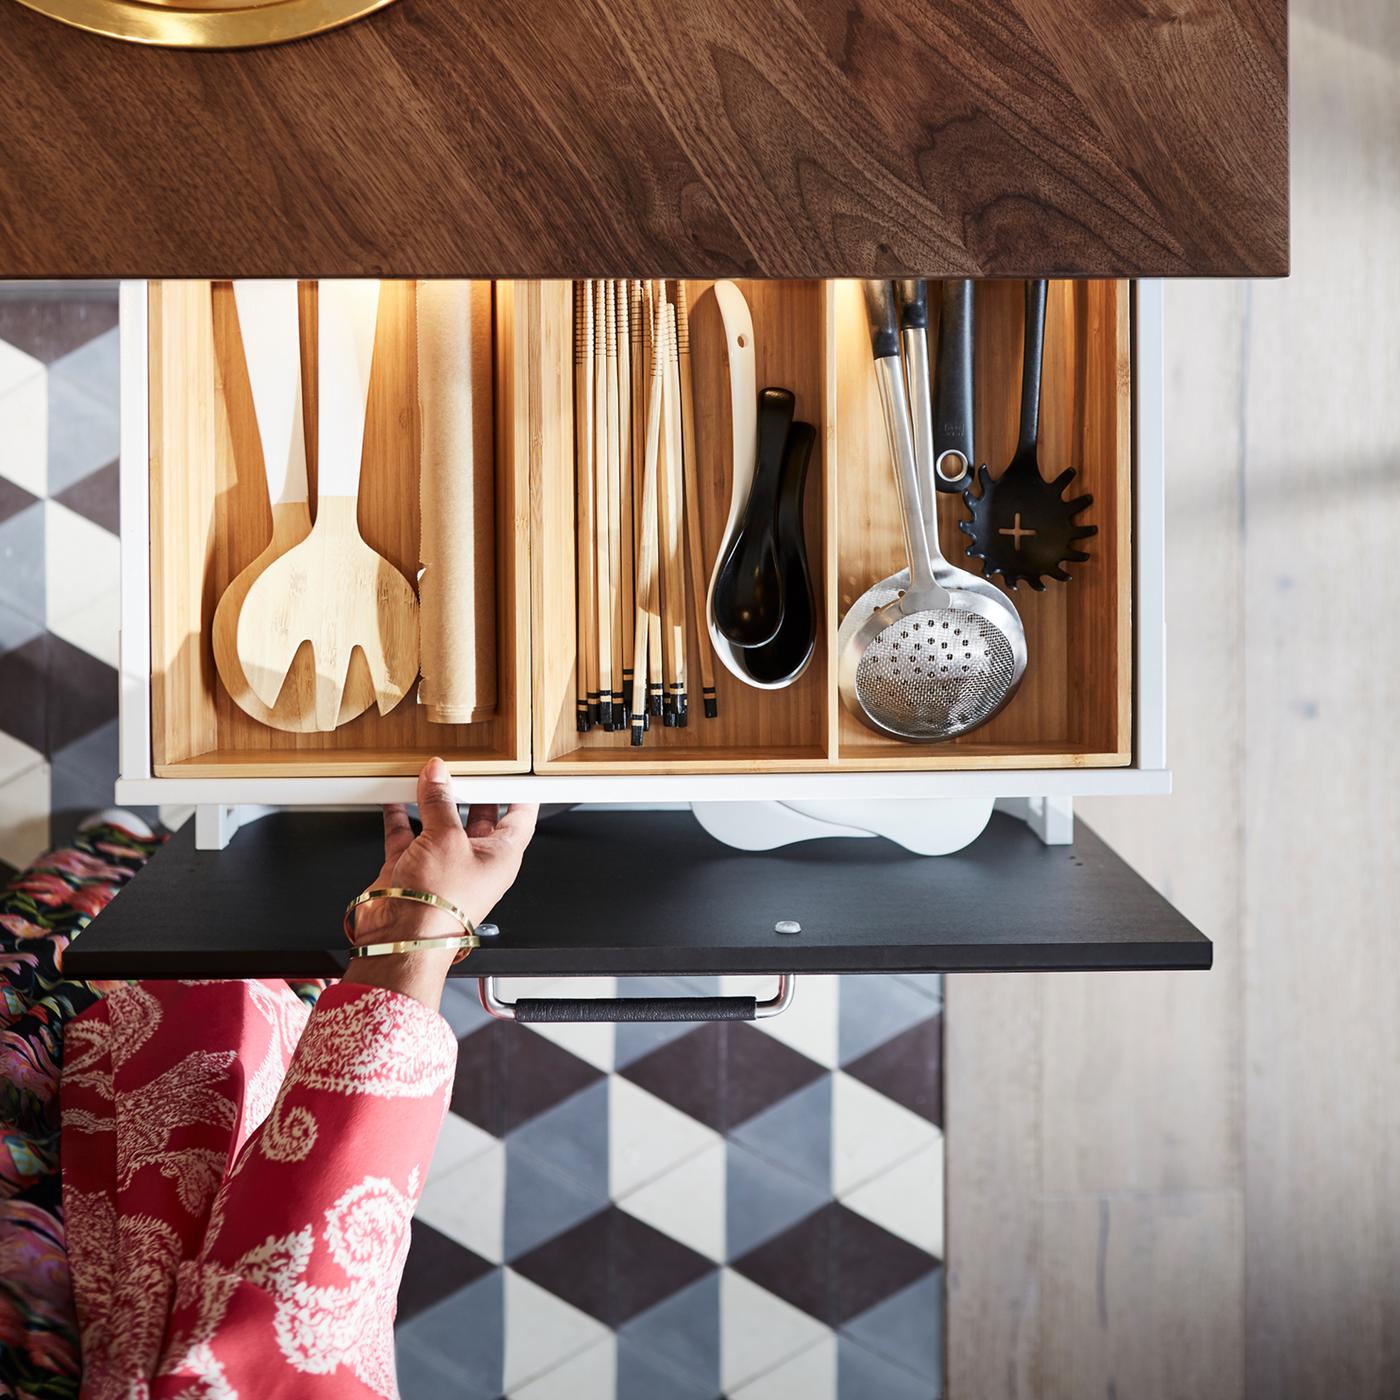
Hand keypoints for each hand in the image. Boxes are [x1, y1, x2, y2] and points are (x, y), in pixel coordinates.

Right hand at [349, 757, 538, 948]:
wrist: (400, 939)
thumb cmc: (439, 907)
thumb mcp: (446, 839)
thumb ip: (440, 802)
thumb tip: (438, 775)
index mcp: (500, 856)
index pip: (520, 817)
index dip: (519, 792)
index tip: (515, 769)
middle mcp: (473, 861)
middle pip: (478, 816)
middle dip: (470, 790)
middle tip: (463, 764)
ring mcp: (442, 865)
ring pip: (440, 823)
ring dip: (432, 800)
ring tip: (427, 773)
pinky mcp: (412, 869)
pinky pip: (407, 835)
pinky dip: (400, 816)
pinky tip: (395, 797)